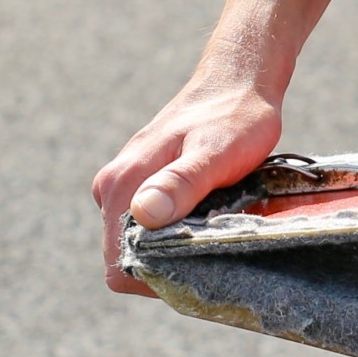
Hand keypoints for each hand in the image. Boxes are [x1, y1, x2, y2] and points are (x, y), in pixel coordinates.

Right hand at [91, 68, 281, 294]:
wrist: (242, 78)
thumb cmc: (235, 115)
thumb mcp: (216, 152)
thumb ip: (181, 182)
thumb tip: (144, 213)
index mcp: (121, 185)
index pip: (120, 266)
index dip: (156, 278)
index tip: (198, 264)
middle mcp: (114, 186)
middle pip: (131, 257)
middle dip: (170, 261)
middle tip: (214, 239)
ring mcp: (129, 184)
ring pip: (145, 241)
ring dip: (178, 244)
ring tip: (216, 221)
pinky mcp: (146, 182)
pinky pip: (155, 223)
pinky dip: (181, 228)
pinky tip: (211, 211)